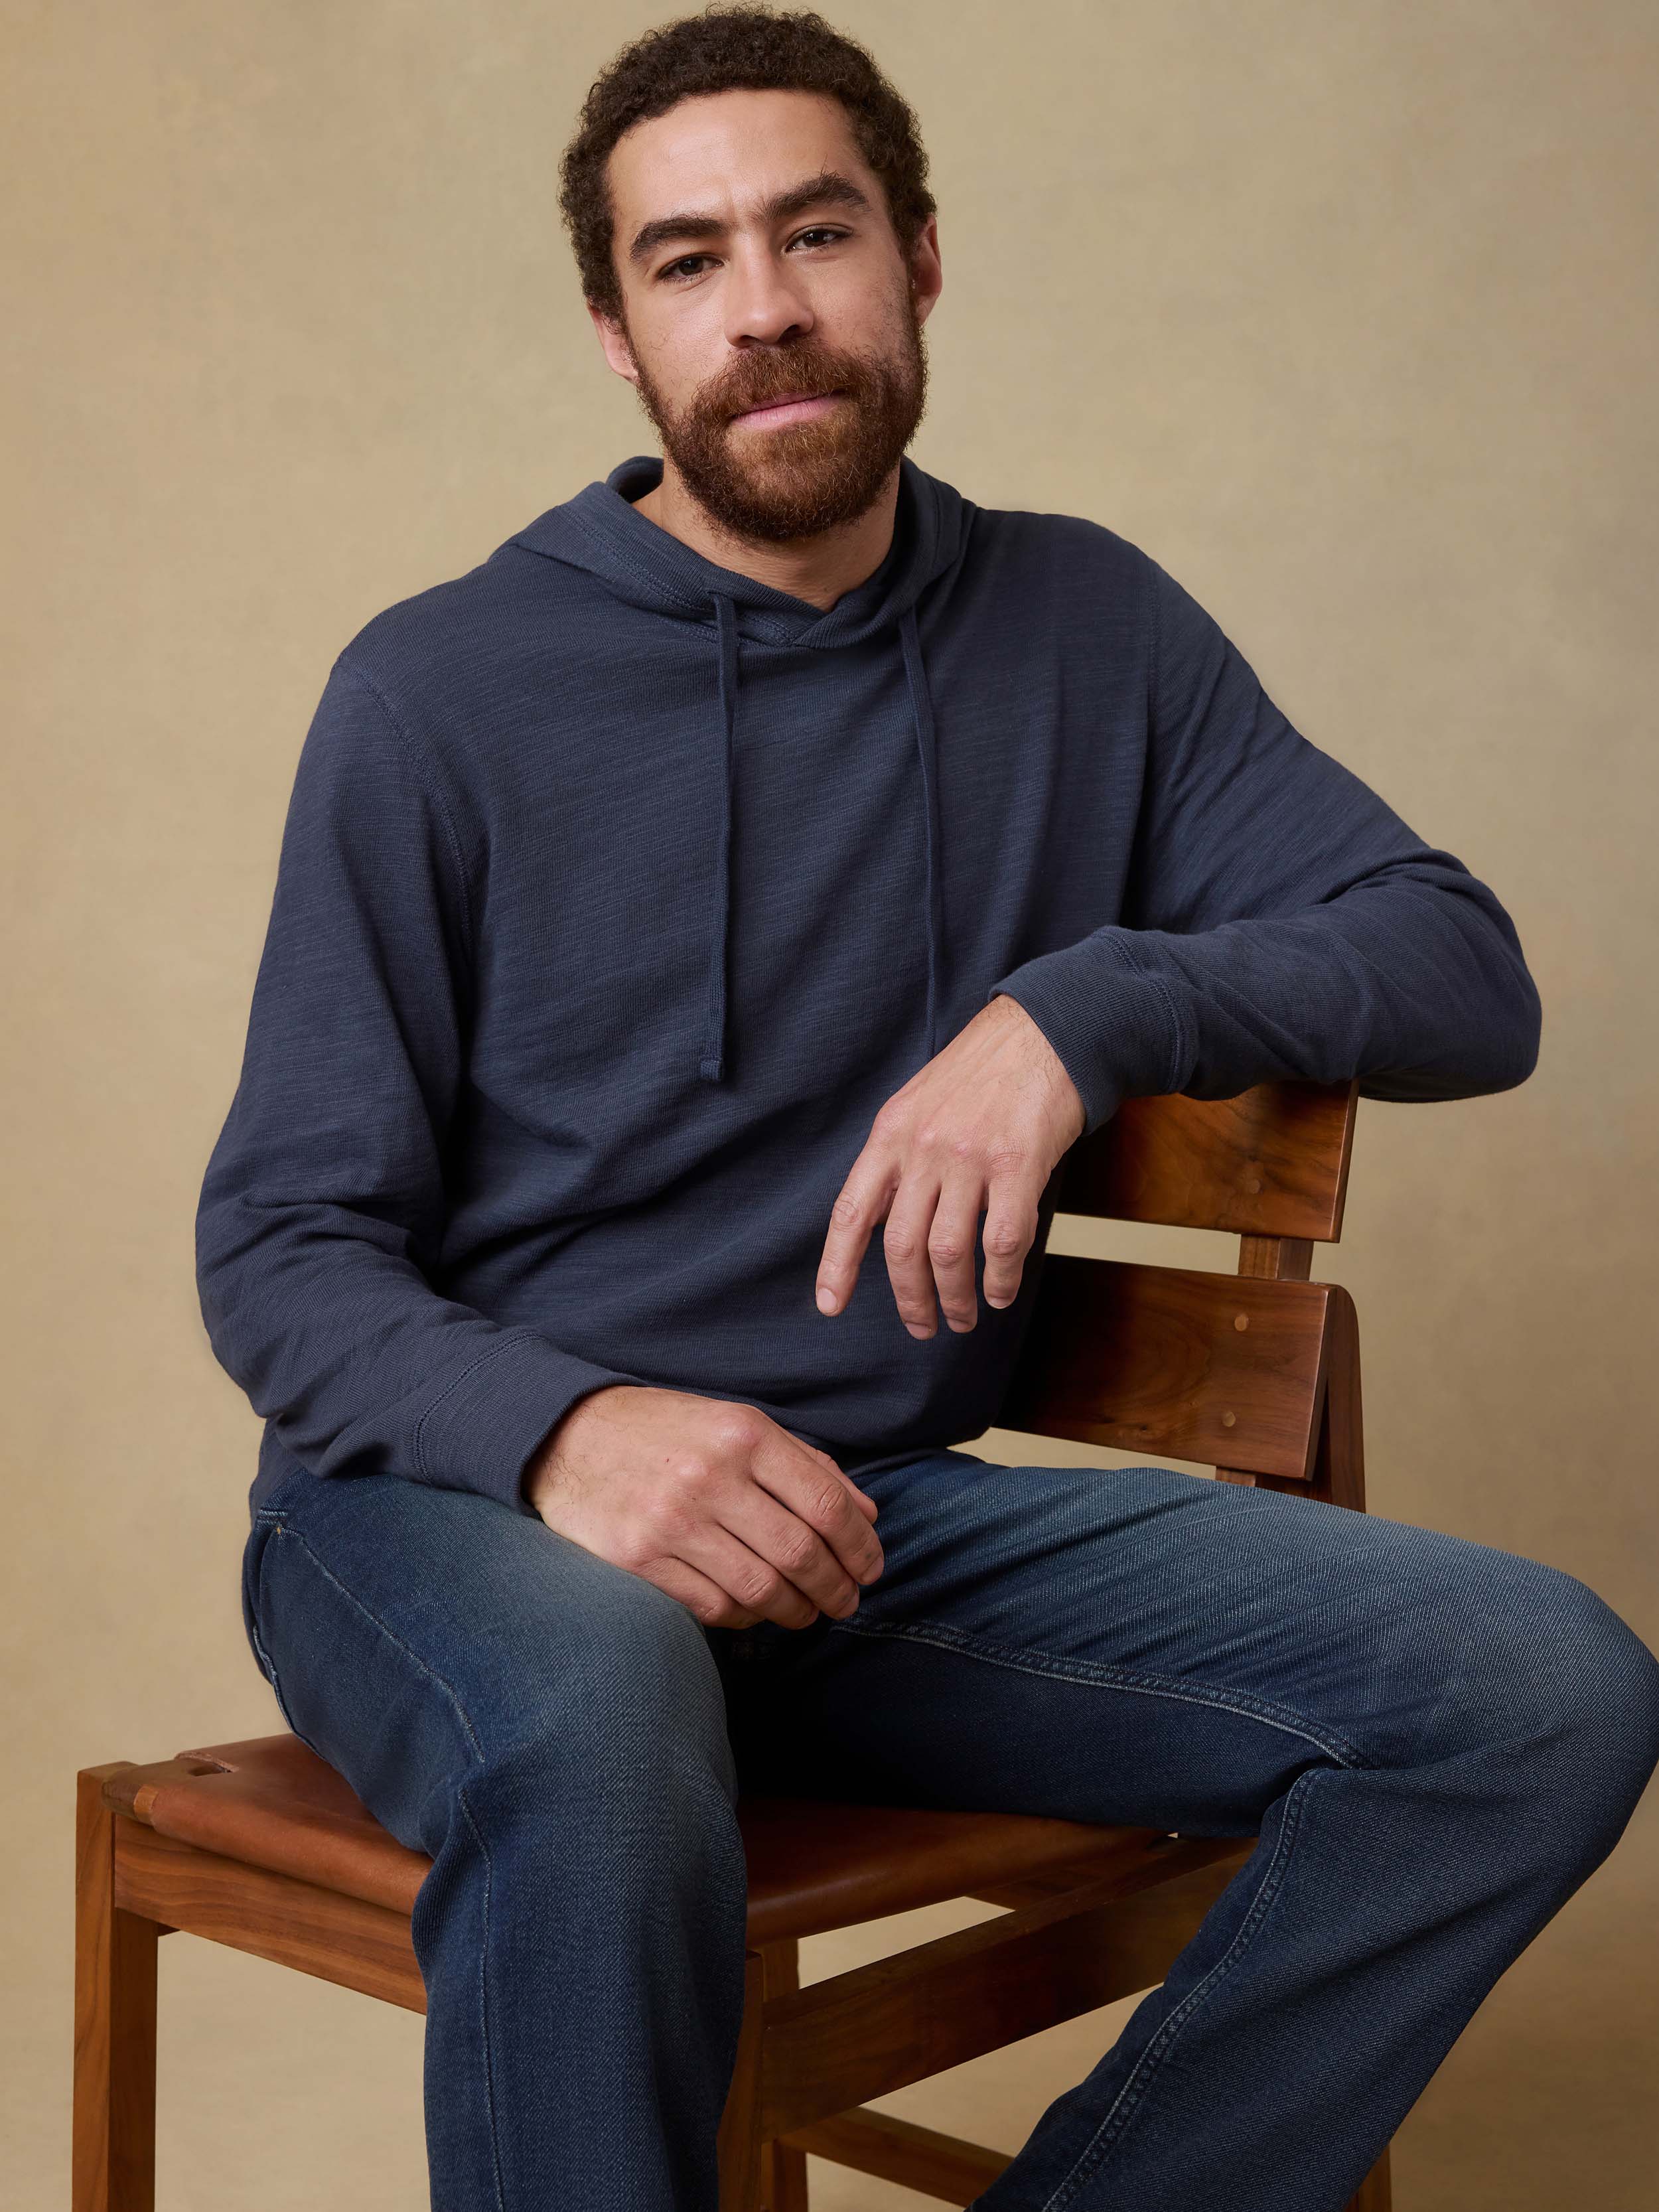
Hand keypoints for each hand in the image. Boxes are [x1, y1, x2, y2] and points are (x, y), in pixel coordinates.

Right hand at [524, 1384, 882, 1630]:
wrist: (568, 1436)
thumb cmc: (668, 1432)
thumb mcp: (738, 1425)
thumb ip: (806, 1465)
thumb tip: (867, 1515)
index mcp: (744, 1434)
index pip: (825, 1504)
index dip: (860, 1545)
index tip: (872, 1568)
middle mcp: (709, 1476)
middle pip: (800, 1553)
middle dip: (835, 1587)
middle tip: (846, 1601)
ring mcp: (671, 1521)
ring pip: (760, 1589)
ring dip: (796, 1611)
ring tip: (807, 1613)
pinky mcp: (638, 1559)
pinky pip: (713, 1607)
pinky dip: (745, 1618)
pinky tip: (754, 1611)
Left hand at [815, 993, 1085, 1337]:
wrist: (1043, 1031)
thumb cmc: (983, 1071)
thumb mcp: (918, 1103)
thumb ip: (899, 1157)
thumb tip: (884, 1220)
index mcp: (891, 1134)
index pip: (851, 1211)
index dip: (837, 1265)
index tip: (830, 1305)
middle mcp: (922, 1148)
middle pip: (901, 1245)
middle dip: (910, 1298)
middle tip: (922, 1326)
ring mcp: (969, 1158)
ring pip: (948, 1252)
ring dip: (955, 1298)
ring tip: (964, 1317)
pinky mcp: (1017, 1166)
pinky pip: (1002, 1242)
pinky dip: (1001, 1278)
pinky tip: (1001, 1291)